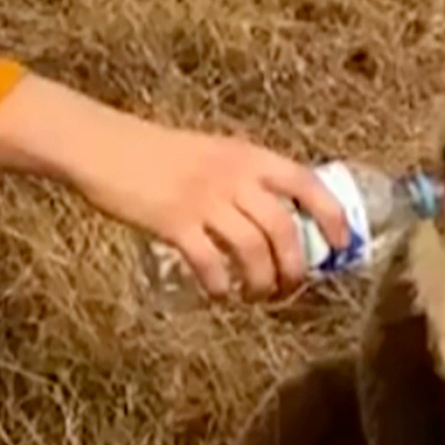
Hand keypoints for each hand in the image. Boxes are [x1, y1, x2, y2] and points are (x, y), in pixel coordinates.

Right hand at [0, 74, 350, 299]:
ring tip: (257, 297)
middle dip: (296, 269)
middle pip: (284, 231)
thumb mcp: (214, 154)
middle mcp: (233, 176)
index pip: (307, 185)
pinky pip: (211, 264)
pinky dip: (221, 287)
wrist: (106, 147)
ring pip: (253, 252)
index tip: (338, 247)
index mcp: (249, 156)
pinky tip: (219, 294)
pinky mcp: (173, 222)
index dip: (331, 218)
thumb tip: (279, 222)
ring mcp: (204, 200)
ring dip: (262, 284)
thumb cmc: (159, 154)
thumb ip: (245, 180)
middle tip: (289, 289)